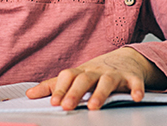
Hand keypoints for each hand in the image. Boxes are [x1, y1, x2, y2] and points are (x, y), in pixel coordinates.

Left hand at [25, 47, 166, 109]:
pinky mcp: (132, 77)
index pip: (68, 77)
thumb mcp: (75, 76)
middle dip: (75, 92)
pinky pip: (135, 82)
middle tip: (66, 106)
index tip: (53, 103)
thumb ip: (53, 86)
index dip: (60, 89)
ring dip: (100, 93)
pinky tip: (136, 98)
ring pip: (107, 81)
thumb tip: (29, 94)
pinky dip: (136, 89)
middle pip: (84, 79)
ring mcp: (114, 73)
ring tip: (93, 107)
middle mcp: (96, 71)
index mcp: (81, 72)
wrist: (126, 58)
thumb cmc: (96, 71)